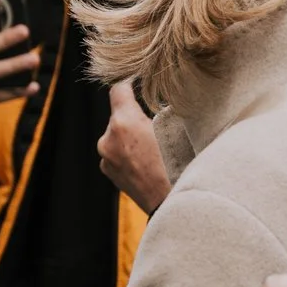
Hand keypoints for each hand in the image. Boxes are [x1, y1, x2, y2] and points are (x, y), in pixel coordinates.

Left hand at [97, 82, 170, 213]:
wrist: (174, 206)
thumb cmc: (181, 166)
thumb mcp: (178, 130)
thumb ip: (165, 111)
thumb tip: (166, 98)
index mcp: (124, 123)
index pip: (118, 90)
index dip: (129, 82)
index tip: (138, 80)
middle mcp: (108, 139)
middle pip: (119, 115)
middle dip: (136, 115)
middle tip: (156, 121)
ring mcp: (106, 158)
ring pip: (118, 136)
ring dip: (132, 136)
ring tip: (155, 146)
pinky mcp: (109, 172)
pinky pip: (117, 153)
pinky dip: (129, 152)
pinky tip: (148, 161)